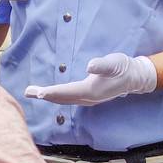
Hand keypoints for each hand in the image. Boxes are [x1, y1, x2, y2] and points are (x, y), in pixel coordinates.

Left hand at [24, 53, 156, 105]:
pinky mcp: (89, 96)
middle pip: (62, 98)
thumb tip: (90, 66)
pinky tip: (52, 94)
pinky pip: (69, 98)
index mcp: (92, 90)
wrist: (135, 77)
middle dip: (45, 95)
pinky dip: (58, 96)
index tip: (39, 93)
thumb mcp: (114, 63)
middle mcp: (88, 97)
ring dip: (49, 96)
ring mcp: (89, 98)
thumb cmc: (123, 67)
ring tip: (35, 92)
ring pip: (65, 99)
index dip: (53, 92)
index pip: (68, 92)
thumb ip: (102, 65)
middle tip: (27, 92)